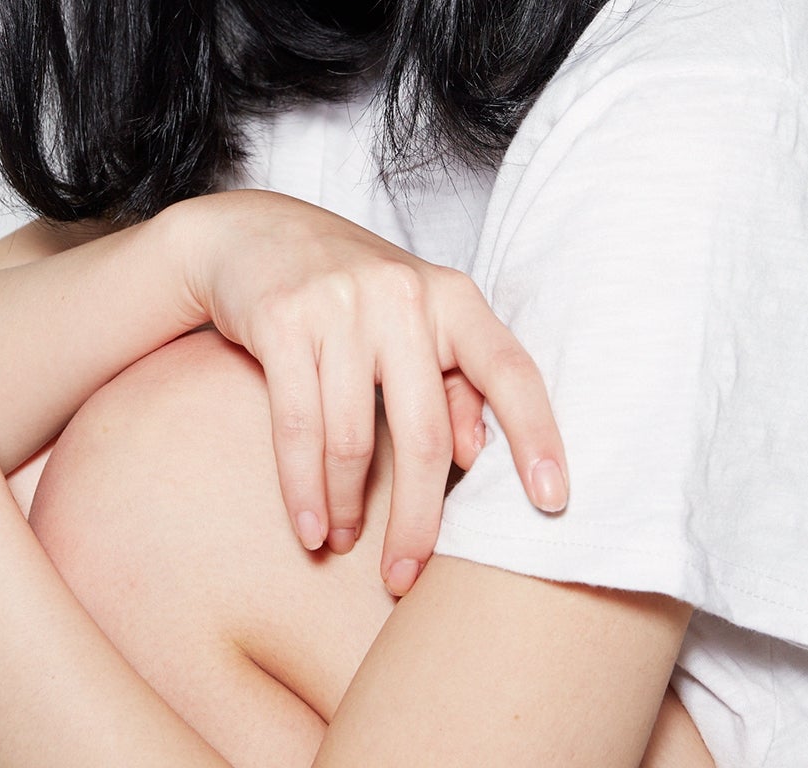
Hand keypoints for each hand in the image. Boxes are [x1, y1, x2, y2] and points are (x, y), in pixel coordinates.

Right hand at [176, 190, 567, 596]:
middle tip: (406, 575)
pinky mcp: (283, 320)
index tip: (552, 502)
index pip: (510, 370)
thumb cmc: (349, 290)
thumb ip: (454, 379)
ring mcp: (339, 305)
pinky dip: (303, 490)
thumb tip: (478, 456)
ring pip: (355, 440)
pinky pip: (298, 427)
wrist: (255, 232)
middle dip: (419, 521)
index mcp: (450, 295)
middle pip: (425, 435)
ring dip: (349, 508)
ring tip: (343, 543)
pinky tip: (309, 526)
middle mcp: (402, 295)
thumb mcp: (413, 319)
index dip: (537, 436)